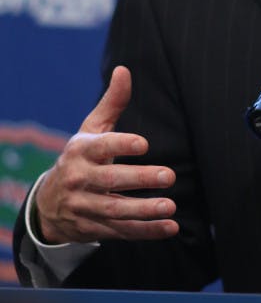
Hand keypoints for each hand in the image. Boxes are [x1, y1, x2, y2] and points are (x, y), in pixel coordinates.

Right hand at [35, 66, 177, 244]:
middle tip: (169, 175)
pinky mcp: (94, 228)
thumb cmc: (81, 157)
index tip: (144, 144)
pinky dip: (146, 232)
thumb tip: (124, 69)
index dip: (121, 144)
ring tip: (170, 206)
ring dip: (144, 211)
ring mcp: (85, 207)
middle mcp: (80, 179)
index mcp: (81, 151)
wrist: (49, 203)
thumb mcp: (90, 130)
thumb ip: (112, 102)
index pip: (101, 147)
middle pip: (110, 181)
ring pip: (115, 210)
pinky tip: (169, 227)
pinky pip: (121, 231)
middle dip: (139, 179)